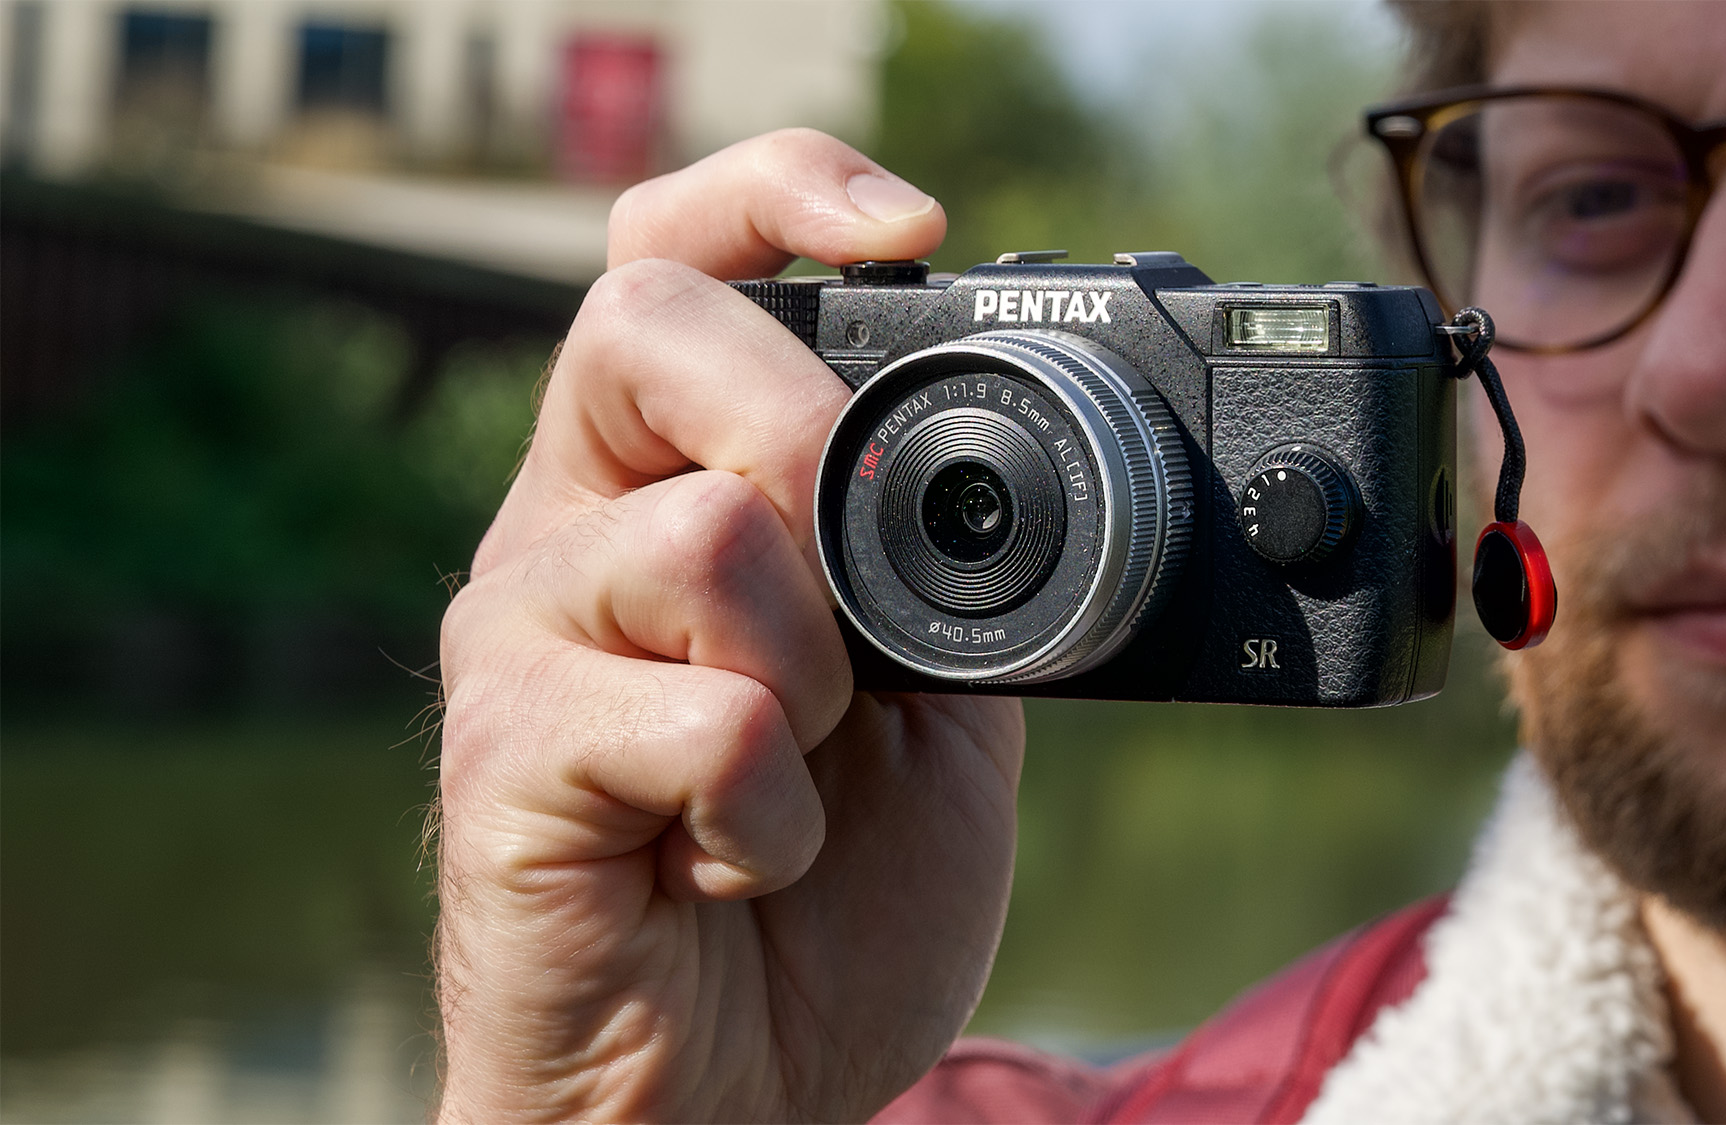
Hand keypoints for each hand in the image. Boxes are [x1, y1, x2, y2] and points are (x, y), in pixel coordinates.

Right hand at [435, 129, 1025, 1122]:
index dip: (776, 198)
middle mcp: (569, 530)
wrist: (732, 1095)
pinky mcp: (505, 764)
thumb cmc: (820, 901)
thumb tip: (1010, 464)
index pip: (670, 261)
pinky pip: (697, 718)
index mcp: (666, 485)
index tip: (908, 229)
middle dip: (806, 436)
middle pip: (644, 327)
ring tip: (799, 778)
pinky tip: (740, 864)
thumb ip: (942, 579)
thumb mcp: (934, 708)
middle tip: (863, 605)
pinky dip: (774, 811)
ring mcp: (522, 641)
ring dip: (817, 676)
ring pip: (697, 533)